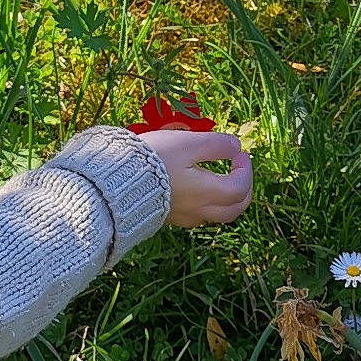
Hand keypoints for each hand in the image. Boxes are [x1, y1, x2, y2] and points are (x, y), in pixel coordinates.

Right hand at [136, 128, 252, 228]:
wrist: (114, 182)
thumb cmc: (153, 159)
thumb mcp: (187, 143)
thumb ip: (215, 144)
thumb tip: (236, 146)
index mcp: (206, 192)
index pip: (240, 188)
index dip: (246, 170)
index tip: (240, 153)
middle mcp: (198, 209)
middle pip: (234, 210)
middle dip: (243, 190)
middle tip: (239, 171)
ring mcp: (182, 217)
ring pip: (217, 216)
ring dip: (226, 200)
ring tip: (221, 180)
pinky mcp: (167, 217)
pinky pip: (197, 216)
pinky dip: (207, 204)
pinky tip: (197, 189)